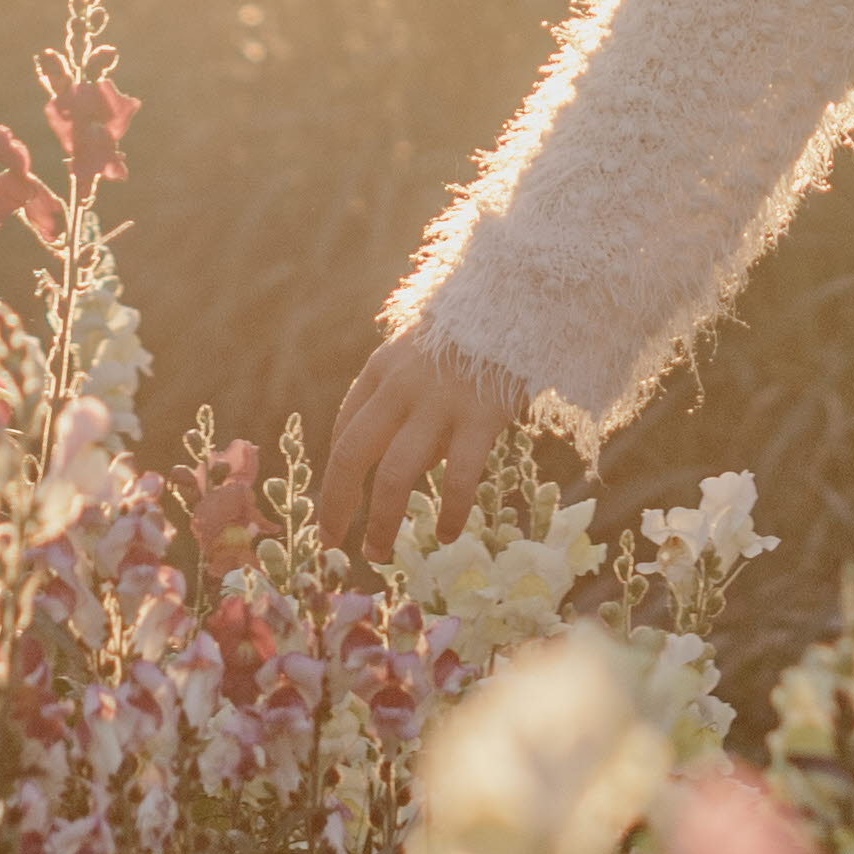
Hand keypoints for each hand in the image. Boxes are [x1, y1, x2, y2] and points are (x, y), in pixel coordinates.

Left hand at [320, 329, 529, 558]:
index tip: (334, 507)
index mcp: (381, 371)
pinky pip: (458, 477)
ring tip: (379, 553)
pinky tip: (448, 534)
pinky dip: (450, 512)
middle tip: (332, 541)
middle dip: (337, 504)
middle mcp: (400, 388)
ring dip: (381, 521)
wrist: (521, 301)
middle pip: (353, 455)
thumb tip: (407, 464)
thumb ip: (406, 404)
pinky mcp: (480, 417)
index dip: (335, 475)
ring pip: (394, 475)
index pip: (344, 430)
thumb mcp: (422, 356)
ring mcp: (439, 403)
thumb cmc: (473, 335)